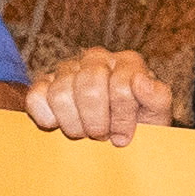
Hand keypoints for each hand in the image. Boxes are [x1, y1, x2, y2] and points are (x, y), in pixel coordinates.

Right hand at [25, 47, 175, 144]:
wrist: (117, 136)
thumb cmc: (139, 125)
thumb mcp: (157, 116)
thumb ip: (157, 98)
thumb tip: (141, 80)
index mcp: (128, 63)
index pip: (122, 86)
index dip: (121, 118)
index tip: (123, 137)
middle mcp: (97, 59)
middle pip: (89, 86)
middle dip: (96, 121)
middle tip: (101, 136)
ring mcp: (69, 69)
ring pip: (61, 92)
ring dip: (73, 123)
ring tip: (83, 133)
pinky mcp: (45, 83)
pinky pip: (36, 96)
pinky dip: (46, 116)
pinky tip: (59, 125)